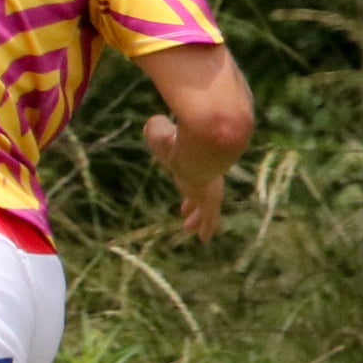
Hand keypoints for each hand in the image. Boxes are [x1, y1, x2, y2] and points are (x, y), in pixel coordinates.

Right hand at [144, 113, 223, 241]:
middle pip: (199, 189)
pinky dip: (207, 227)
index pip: (193, 171)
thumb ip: (157, 130)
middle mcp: (205, 173)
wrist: (202, 144)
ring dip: (197, 218)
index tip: (182, 179)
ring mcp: (210, 187)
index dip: (186, 178)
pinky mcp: (210, 200)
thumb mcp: (161, 134)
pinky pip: (209, 218)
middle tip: (187, 211)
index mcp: (195, 159)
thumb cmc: (179, 138)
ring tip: (189, 228)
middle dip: (192, 200)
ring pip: (205, 207)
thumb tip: (153, 124)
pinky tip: (204, 238)